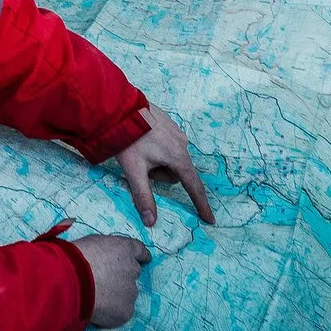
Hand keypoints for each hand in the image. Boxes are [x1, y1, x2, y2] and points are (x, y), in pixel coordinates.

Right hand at [76, 234, 150, 328]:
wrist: (70, 281)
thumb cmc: (75, 259)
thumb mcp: (91, 244)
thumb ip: (104, 252)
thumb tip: (102, 259)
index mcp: (125, 249)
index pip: (140, 251)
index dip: (141, 256)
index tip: (144, 259)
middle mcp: (133, 269)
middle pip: (132, 275)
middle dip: (121, 278)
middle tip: (104, 283)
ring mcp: (131, 291)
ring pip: (126, 295)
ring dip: (116, 296)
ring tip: (95, 298)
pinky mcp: (126, 311)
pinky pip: (120, 313)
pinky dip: (111, 313)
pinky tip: (97, 311)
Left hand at [112, 105, 213, 226]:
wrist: (121, 108)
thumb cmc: (128, 140)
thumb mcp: (134, 170)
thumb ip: (144, 196)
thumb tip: (151, 223)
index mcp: (178, 157)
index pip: (193, 187)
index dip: (200, 205)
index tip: (209, 219)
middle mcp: (182, 145)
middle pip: (175, 173)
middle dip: (159, 174)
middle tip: (140, 166)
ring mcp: (177, 133)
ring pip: (170, 159)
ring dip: (156, 162)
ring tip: (138, 151)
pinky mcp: (170, 125)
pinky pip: (167, 146)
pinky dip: (156, 149)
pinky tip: (141, 142)